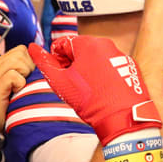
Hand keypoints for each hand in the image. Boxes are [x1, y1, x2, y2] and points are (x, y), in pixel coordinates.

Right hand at [0, 45, 34, 149]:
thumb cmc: (6, 104)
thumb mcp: (17, 83)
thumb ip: (26, 72)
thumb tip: (44, 65)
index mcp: (3, 62)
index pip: (23, 49)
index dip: (31, 61)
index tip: (29, 76)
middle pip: (22, 52)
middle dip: (29, 67)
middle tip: (24, 83)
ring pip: (19, 61)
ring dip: (25, 75)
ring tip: (19, 88)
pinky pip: (14, 75)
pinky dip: (19, 85)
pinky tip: (15, 93)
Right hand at [28, 38, 160, 144]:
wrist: (122, 117)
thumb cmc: (91, 101)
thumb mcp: (60, 82)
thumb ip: (43, 62)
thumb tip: (32, 48)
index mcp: (88, 43)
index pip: (62, 44)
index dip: (56, 59)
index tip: (59, 73)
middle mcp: (106, 45)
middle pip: (80, 49)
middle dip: (71, 64)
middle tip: (71, 83)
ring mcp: (119, 55)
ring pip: (95, 58)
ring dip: (86, 70)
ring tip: (86, 89)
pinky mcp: (129, 67)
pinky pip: (109, 66)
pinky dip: (102, 74)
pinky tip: (100, 90)